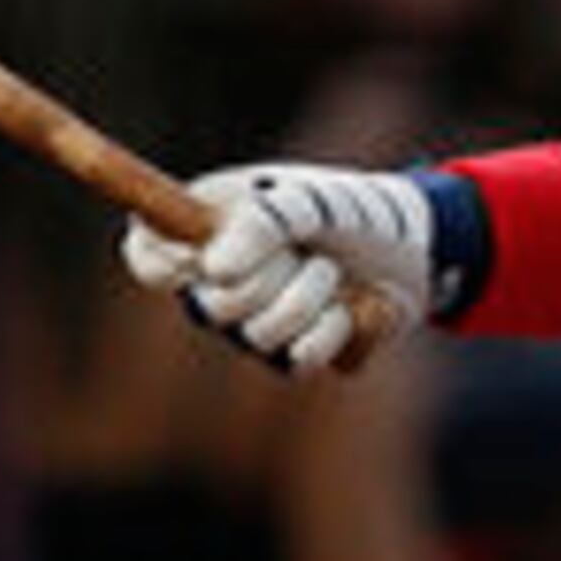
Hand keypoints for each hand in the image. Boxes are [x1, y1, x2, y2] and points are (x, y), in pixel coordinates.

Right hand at [121, 163, 435, 373]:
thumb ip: (262, 223)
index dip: (165, 262)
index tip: (202, 254)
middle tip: (306, 251)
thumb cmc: (348, 208)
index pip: (145, 256)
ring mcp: (254, 328)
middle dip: (270, 276)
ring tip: (334, 272)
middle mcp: (217, 285)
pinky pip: (304, 360)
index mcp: (204, 231)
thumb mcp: (308, 200)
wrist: (416, 242)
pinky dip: (340, 329)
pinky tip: (355, 307)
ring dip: (311, 299)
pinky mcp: (298, 358)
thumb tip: (215, 270)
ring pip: (259, 338)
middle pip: (209, 307)